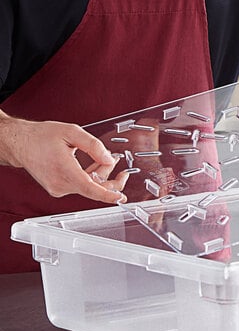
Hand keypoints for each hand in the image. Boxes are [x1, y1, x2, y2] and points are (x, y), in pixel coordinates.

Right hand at [0, 116, 128, 202]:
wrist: (21, 143)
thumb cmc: (42, 136)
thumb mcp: (72, 132)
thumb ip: (94, 146)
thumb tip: (110, 159)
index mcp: (64, 170)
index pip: (90, 189)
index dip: (107, 195)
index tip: (120, 198)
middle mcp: (60, 184)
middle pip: (93, 189)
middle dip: (111, 182)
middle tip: (124, 173)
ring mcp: (58, 188)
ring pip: (88, 187)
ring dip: (101, 176)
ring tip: (108, 160)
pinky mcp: (57, 188)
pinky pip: (80, 186)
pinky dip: (90, 177)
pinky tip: (96, 165)